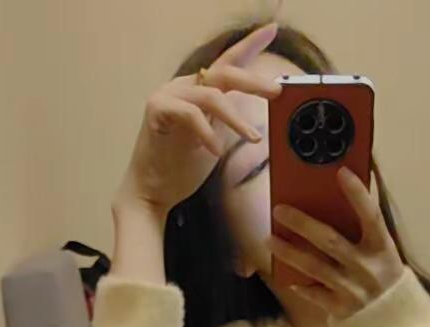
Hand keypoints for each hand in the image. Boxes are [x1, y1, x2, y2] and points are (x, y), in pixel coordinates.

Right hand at [116, 22, 281, 217]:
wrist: (152, 192)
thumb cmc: (181, 169)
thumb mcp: (217, 139)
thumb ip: (230, 120)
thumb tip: (259, 113)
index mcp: (200, 90)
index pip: (228, 64)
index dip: (249, 46)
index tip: (271, 31)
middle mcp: (185, 86)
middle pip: (224, 73)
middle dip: (253, 81)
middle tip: (276, 91)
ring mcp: (169, 95)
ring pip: (211, 95)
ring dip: (236, 118)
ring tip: (253, 139)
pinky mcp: (157, 109)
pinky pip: (190, 114)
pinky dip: (207, 132)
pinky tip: (216, 150)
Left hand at [270, 171, 404, 320]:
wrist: (393, 317)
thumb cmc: (382, 271)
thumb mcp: (382, 248)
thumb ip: (365, 225)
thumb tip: (346, 186)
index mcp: (382, 247)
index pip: (371, 216)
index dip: (358, 195)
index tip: (341, 172)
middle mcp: (366, 268)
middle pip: (330, 241)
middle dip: (302, 224)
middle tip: (279, 210)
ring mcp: (352, 290)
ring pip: (315, 268)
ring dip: (290, 253)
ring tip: (269, 240)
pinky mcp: (341, 308)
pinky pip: (315, 294)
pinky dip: (301, 286)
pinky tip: (285, 276)